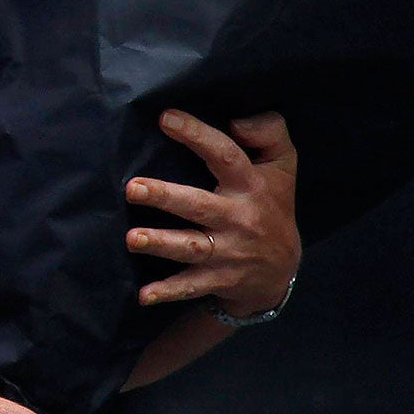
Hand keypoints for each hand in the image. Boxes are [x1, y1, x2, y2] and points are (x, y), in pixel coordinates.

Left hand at [127, 110, 299, 316]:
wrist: (282, 269)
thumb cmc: (272, 203)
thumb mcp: (282, 164)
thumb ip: (269, 132)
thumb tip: (237, 120)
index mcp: (250, 185)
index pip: (225, 155)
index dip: (197, 135)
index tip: (165, 118)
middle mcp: (238, 218)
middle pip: (199, 206)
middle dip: (165, 197)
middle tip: (132, 188)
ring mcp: (228, 251)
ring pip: (191, 247)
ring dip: (161, 243)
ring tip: (131, 238)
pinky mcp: (218, 278)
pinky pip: (192, 286)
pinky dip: (169, 292)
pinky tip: (144, 295)